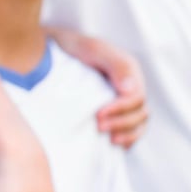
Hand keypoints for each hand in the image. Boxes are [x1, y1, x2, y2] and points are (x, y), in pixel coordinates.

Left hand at [47, 28, 147, 147]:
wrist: (49, 49)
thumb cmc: (71, 47)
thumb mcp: (91, 48)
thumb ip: (116, 65)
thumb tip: (131, 90)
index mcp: (128, 71)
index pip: (136, 98)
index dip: (121, 109)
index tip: (98, 114)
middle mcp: (129, 87)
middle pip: (141, 113)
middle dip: (122, 122)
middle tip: (98, 127)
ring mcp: (123, 101)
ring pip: (139, 124)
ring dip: (127, 134)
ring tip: (109, 140)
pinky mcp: (114, 112)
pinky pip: (130, 131)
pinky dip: (127, 139)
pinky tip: (112, 144)